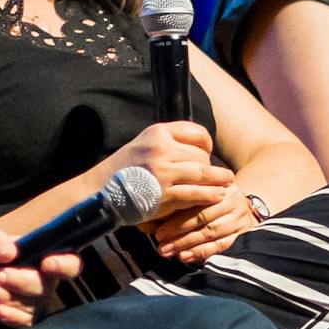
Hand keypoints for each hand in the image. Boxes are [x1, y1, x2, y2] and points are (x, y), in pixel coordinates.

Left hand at [0, 224, 63, 328]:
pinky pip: (25, 322)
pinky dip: (11, 316)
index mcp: (43, 256)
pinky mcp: (23, 320)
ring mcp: (35, 303)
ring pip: (33, 305)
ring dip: (9, 297)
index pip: (70, 262)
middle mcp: (44, 281)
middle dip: (21, 280)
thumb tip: (10, 253)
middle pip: (45, 285)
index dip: (64, 264)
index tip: (46, 264)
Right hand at [108, 120, 233, 200]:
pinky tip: (217, 196)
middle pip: (200, 155)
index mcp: (158, 132)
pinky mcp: (164, 194)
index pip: (195, 132)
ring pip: (202, 172)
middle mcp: (161, 148)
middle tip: (217, 175)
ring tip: (228, 183)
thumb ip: (167, 142)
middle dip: (210, 166)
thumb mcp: (144, 144)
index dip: (206, 144)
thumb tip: (197, 147)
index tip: (208, 154)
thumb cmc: (124, 169)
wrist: (100, 191)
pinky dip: (209, 195)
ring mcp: (163, 172)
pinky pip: (194, 193)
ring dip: (218, 179)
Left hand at [147, 182, 264, 265]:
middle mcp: (233, 199)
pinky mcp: (243, 233)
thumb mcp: (201, 188)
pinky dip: (201, 252)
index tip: (157, 225)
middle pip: (202, 216)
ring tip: (167, 251)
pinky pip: (221, 245)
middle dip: (178, 230)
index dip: (176, 213)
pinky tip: (185, 257)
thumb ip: (183, 196)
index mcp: (220, 184)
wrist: (243, 204)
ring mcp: (239, 217)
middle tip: (159, 239)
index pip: (196, 200)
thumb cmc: (212, 197)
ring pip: (210, 232)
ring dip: (186, 243)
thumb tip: (152, 211)